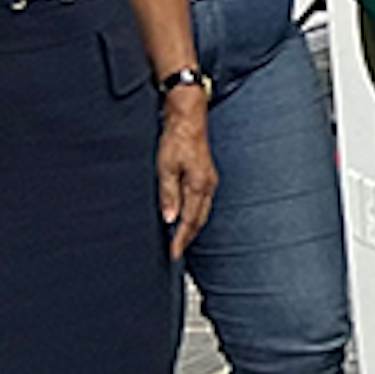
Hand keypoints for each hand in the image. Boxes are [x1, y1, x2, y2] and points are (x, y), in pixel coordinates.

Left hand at [158, 97, 216, 258]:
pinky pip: (202, 202)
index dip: (180, 239)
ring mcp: (209, 181)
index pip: (189, 220)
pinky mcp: (206, 176)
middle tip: (176, 252)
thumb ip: (168, 195)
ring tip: (180, 239)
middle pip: (199, 220)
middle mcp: (208, 186)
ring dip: (192, 227)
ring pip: (202, 212)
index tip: (173, 253)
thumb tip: (169, 218)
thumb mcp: (165, 168)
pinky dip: (195, 214)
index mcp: (199, 185)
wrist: (188, 120)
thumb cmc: (177, 140)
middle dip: (187, 237)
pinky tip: (186, 217)